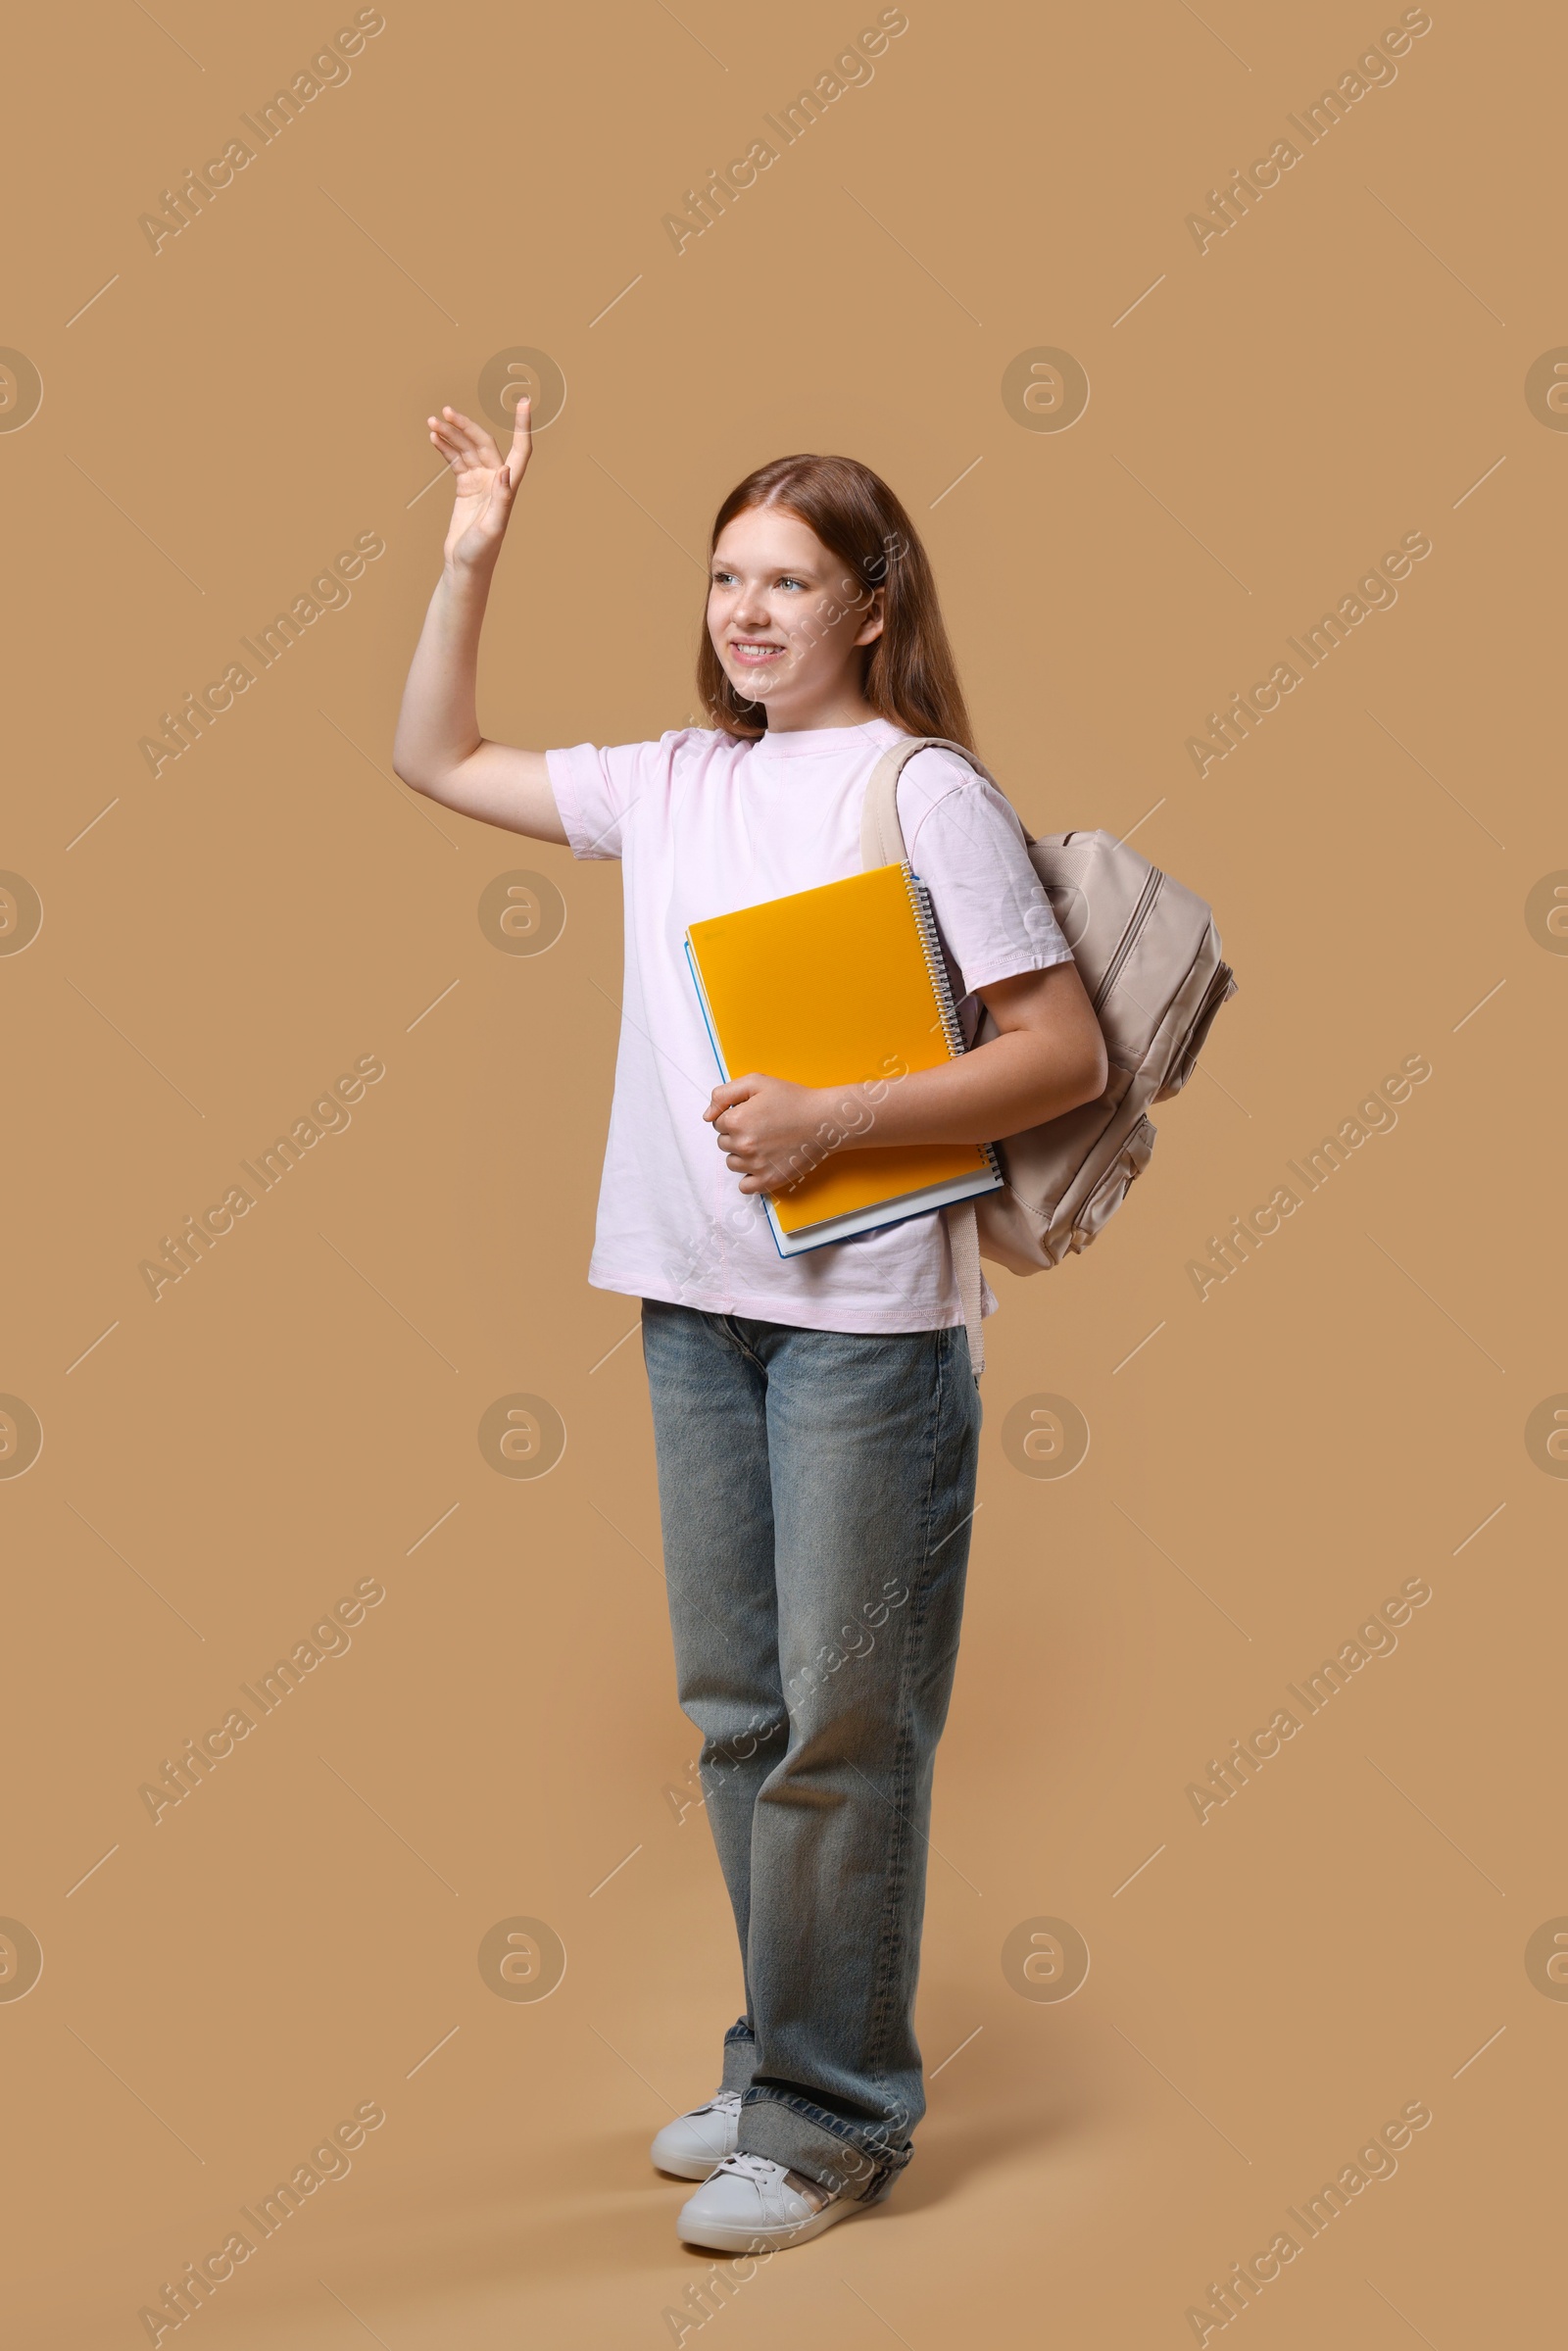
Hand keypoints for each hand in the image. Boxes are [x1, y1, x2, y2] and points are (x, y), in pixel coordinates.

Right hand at [428, 400, 530, 572]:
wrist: (464, 565)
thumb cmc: (481, 552)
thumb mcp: (493, 528)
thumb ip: (501, 499)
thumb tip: (504, 470)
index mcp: (508, 486)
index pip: (521, 449)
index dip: (522, 425)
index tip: (523, 401)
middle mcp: (496, 479)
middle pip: (483, 442)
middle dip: (465, 426)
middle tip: (445, 412)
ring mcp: (480, 481)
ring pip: (466, 449)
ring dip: (450, 434)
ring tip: (432, 423)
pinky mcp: (465, 486)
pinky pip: (455, 460)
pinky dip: (445, 447)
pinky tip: (434, 437)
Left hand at [704, 1074, 846, 1194]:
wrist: (824, 1120)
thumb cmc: (793, 1099)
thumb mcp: (756, 1082)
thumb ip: (723, 1094)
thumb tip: (707, 1116)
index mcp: (736, 1121)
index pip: (718, 1123)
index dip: (734, 1115)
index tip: (753, 1114)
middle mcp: (743, 1145)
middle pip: (723, 1143)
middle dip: (737, 1135)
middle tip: (762, 1127)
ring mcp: (755, 1165)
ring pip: (732, 1163)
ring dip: (742, 1155)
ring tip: (765, 1143)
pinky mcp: (769, 1180)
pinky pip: (745, 1186)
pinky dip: (750, 1178)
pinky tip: (763, 1164)